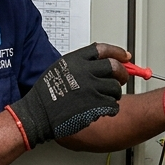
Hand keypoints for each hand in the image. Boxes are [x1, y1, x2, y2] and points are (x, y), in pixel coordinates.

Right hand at [5, 44, 127, 148]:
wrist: (38, 114)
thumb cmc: (45, 94)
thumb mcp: (59, 69)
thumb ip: (80, 64)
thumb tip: (100, 64)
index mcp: (76, 60)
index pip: (103, 50)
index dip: (118, 52)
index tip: (126, 56)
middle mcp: (85, 71)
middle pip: (115, 67)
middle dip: (122, 74)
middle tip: (121, 79)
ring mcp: (91, 88)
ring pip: (115, 88)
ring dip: (113, 94)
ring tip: (103, 98)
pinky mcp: (95, 105)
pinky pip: (113, 105)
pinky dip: (110, 109)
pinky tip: (100, 110)